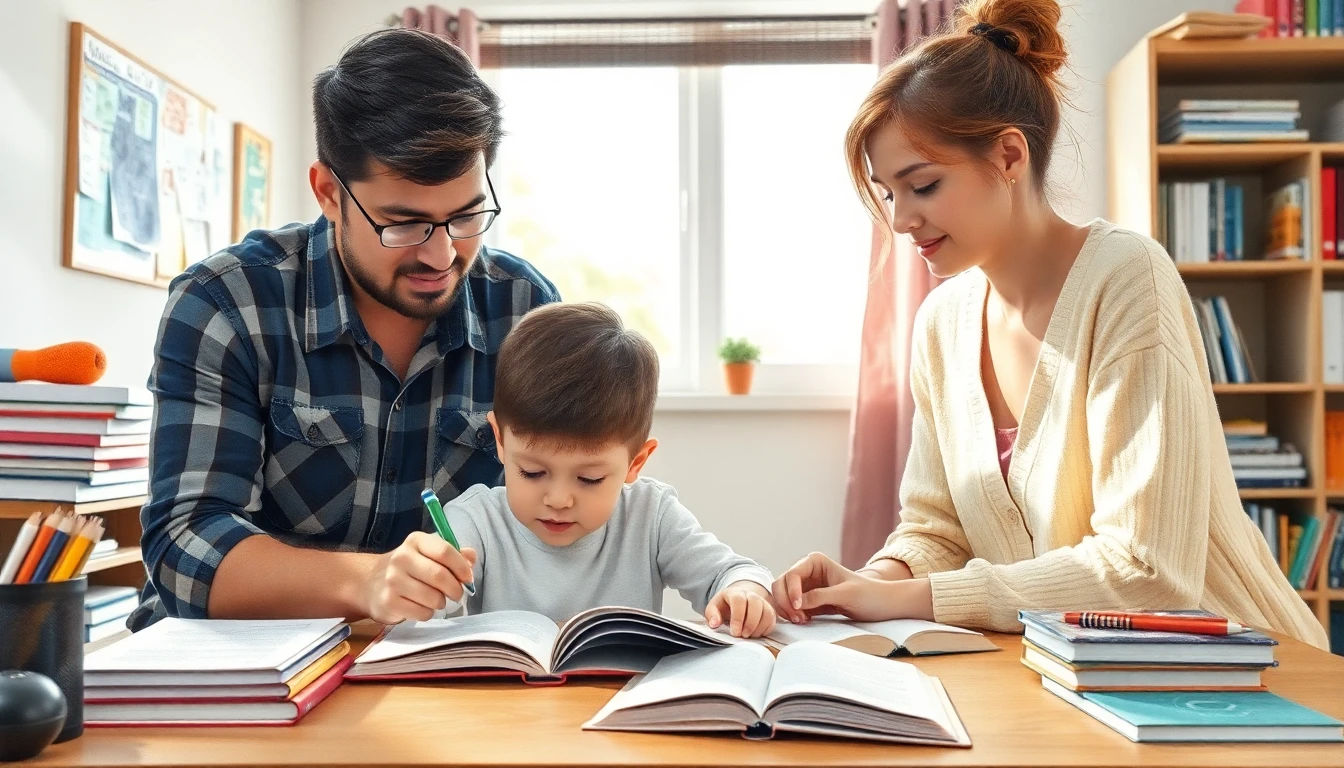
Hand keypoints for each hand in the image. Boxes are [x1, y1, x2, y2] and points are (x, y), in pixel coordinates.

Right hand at [359, 532, 476, 623]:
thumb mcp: (429, 554)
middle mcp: (401, 557)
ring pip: (433, 597)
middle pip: (440, 575)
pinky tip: (421, 607)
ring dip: (442, 602)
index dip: (461, 567)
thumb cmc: (410, 568)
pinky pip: (422, 612)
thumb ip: (453, 554)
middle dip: (455, 589)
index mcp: (416, 541)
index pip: (444, 551)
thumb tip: (471, 557)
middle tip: (457, 594)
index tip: (468, 578)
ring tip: (437, 599)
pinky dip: (429, 613)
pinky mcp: (389, 602)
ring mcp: (393, 580)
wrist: (371, 582)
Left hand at [705, 581, 777, 637]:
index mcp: (734, 593)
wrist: (738, 600)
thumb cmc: (725, 606)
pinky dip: (765, 629)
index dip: (738, 618)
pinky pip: (772, 619)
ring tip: (749, 636)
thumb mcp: (713, 608)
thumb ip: (711, 614)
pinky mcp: (769, 610)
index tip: (734, 632)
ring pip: (766, 611)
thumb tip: (714, 623)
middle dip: (750, 623)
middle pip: (755, 603)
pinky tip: (756, 634)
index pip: (739, 601)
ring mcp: (761, 602)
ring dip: (758, 627)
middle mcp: (750, 595)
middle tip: (742, 635)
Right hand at [772, 551, 931, 623]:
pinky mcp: (810, 601)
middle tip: (798, 619)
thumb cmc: (869, 595)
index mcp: (815, 561)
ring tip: (802, 621)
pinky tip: (805, 621)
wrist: (884, 605)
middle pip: (782, 584)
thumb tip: (797, 604)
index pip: (792, 574)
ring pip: (784, 596)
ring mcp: (807, 587)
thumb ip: (820, 596)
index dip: (791, 591)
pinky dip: (793, 615)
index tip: (800, 608)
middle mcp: (808, 572)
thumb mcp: (845, 595)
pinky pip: (792, 607)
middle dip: (786, 602)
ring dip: (788, 610)